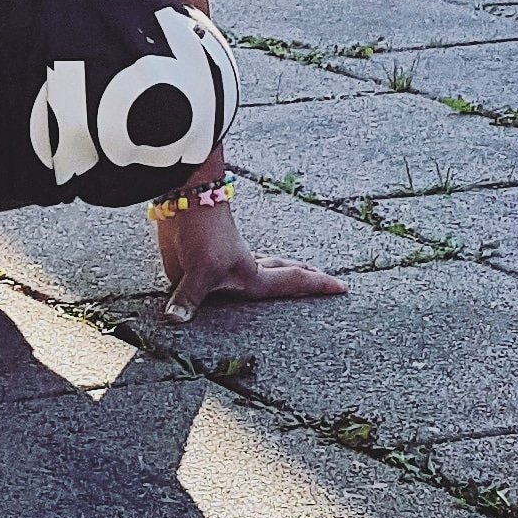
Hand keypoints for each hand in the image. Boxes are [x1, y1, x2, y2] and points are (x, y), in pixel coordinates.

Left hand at [155, 196, 345, 327]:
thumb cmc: (204, 233)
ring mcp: (225, 262)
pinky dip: (236, 274)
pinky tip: (231, 279)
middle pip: (280, 273)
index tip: (342, 286)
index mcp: (252, 276)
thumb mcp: (198, 272)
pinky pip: (225, 272)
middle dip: (302, 277)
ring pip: (257, 267)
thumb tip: (176, 320)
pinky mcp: (204, 258)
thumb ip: (188, 299)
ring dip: (273, 271)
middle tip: (323, 277)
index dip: (315, 286)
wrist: (185, 197)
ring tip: (289, 274)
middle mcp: (243, 270)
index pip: (290, 283)